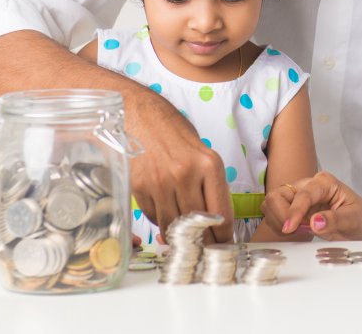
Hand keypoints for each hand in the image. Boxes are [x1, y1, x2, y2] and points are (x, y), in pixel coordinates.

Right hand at [124, 88, 233, 242]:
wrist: (137, 113)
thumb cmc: (173, 132)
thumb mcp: (201, 152)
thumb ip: (208, 183)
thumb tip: (213, 219)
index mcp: (209, 164)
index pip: (221, 212)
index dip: (224, 235)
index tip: (224, 244)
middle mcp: (186, 175)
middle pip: (198, 224)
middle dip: (203, 240)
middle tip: (205, 247)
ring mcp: (161, 183)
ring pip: (174, 224)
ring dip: (179, 233)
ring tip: (183, 234)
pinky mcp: (140, 188)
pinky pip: (154, 216)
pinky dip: (160, 219)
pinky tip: (164, 210)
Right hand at [261, 172, 361, 241]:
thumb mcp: (354, 220)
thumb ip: (335, 220)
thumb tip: (315, 222)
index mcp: (325, 183)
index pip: (302, 194)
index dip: (294, 211)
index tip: (290, 229)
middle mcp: (309, 186)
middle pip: (279, 194)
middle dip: (281, 215)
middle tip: (293, 232)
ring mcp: (300, 197)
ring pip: (273, 203)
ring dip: (278, 220)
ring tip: (296, 232)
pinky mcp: (295, 209)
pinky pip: (275, 215)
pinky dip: (278, 225)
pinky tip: (294, 233)